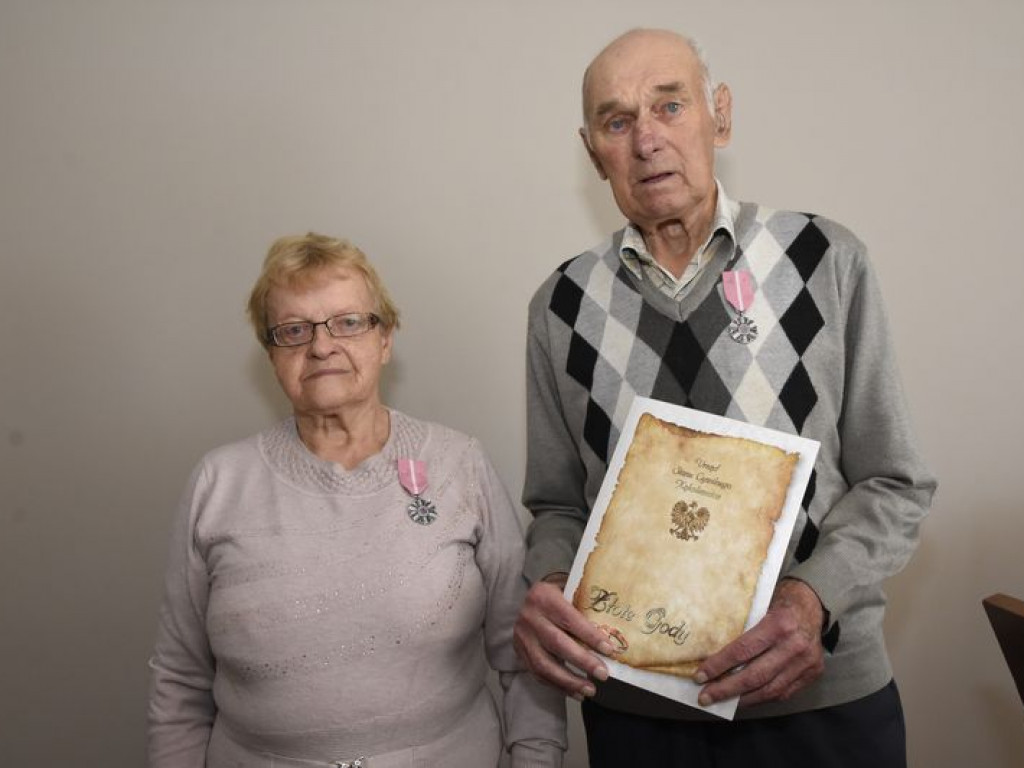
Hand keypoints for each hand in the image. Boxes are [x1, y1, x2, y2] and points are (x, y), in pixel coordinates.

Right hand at [513, 573, 617, 699]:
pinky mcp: (519, 652)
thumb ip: (586, 604)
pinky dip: (558, 686)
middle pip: (557, 643)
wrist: (530, 600)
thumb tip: (615, 628)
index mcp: (543, 596)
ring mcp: (522, 636)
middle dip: (582, 661)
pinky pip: (538, 673)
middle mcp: (529, 616)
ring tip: (590, 690)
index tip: (609, 650)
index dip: (590, 636)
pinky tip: (575, 692)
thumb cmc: (558, 594)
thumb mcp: (569, 589)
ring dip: (569, 681)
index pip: (569, 618)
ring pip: (544, 664)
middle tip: (603, 674)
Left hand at [694, 578, 825, 707]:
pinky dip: (762, 698)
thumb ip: (743, 630)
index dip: (719, 666)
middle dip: (727, 689)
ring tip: (722, 702)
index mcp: (778, 625)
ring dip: (743, 699)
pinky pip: (784, 693)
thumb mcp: (760, 607)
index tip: (700, 676)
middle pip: (755, 676)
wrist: (813, 604)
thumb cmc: (779, 602)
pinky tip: (746, 698)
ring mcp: (806, 663)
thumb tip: (711, 653)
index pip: (743, 650)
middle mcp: (794, 646)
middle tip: (705, 697)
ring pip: (770, 690)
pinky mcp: (813, 674)